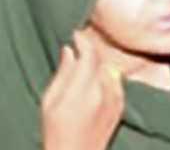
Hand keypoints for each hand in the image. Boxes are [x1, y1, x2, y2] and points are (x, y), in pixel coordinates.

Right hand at [41, 34, 123, 149]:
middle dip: (89, 52)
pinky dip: (106, 77)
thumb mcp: (50, 102)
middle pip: (101, 60)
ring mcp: (114, 102)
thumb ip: (62, 74)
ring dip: (98, 64)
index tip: (75, 36)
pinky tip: (94, 83)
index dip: (83, 41)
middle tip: (76, 49)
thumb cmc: (56, 134)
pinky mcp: (119, 108)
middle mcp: (103, 94)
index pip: (90, 54)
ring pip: (109, 69)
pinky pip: (116, 82)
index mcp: (83, 91)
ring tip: (83, 67)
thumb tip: (68, 51)